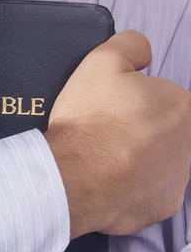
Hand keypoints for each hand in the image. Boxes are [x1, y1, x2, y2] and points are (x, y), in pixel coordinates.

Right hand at [45, 29, 190, 238]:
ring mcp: (179, 178)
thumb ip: (131, 45)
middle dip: (141, 130)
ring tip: (107, 159)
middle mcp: (190, 143)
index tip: (114, 109)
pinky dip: (135, 188)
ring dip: (141, 159)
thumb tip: (144, 54)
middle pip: (166, 130)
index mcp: (182, 104)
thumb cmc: (89, 122)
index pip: (164, 97)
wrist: (72, 177)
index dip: (136, 100)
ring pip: (162, 162)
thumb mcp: (102, 60)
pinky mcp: (163, 206)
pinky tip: (112, 182)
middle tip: (108, 133)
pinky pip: (153, 193)